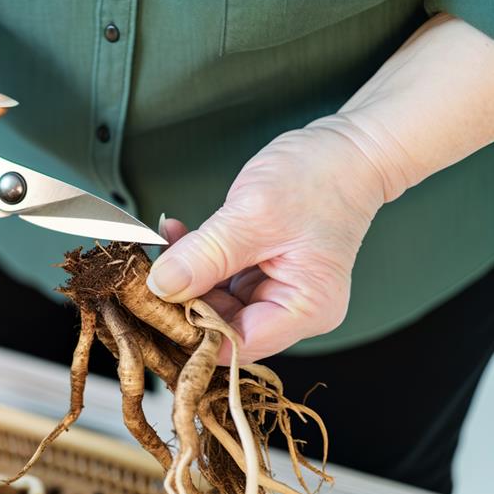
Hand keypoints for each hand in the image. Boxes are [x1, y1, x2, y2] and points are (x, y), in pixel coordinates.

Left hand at [148, 118, 386, 363]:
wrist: (346, 149)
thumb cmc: (322, 178)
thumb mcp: (254, 217)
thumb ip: (205, 256)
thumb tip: (162, 287)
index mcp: (305, 308)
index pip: (236, 345)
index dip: (192, 333)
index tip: (154, 309)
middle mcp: (293, 309)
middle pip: (220, 326)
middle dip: (183, 299)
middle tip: (148, 273)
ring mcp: (275, 291)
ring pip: (212, 301)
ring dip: (184, 276)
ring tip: (164, 244)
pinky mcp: (260, 272)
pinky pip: (216, 278)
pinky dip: (195, 260)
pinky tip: (178, 236)